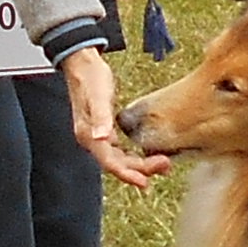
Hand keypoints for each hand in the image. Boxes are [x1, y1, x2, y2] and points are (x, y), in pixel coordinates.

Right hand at [70, 50, 165, 186]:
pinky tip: (148, 155)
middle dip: (140, 169)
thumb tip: (101, 138)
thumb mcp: (97, 96)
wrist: (82, 64)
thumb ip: (100, 117)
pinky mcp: (104, 131)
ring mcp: (98, 137)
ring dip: (140, 165)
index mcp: (89, 135)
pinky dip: (134, 156)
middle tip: (165, 167)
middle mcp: (92, 140)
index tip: (145, 182)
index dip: (127, 174)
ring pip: (120, 160)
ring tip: (162, 164)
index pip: (110, 163)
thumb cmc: (90, 78)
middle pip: (117, 164)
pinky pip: (120, 151)